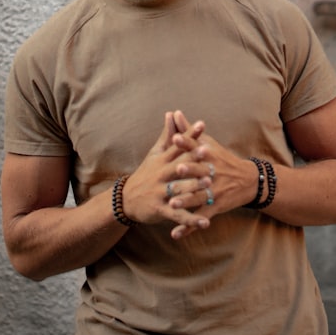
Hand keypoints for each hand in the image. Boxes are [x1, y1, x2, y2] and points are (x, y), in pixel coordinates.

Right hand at [120, 111, 213, 231]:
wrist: (126, 199)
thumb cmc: (146, 173)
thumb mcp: (155, 153)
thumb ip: (167, 135)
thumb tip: (172, 112)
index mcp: (162, 160)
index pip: (177, 144)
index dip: (189, 134)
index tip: (202, 124)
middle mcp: (161, 174)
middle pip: (178, 165)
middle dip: (192, 159)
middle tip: (209, 152)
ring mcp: (160, 192)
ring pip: (178, 189)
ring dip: (193, 187)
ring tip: (209, 186)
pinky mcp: (160, 209)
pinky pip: (177, 215)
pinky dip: (191, 219)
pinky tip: (205, 222)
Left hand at [164, 112, 260, 239]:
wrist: (249, 181)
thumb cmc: (223, 160)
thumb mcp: (209, 143)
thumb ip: (189, 130)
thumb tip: (174, 112)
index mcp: (209, 157)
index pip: (196, 147)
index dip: (186, 142)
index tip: (175, 137)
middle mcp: (212, 173)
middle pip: (200, 171)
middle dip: (189, 170)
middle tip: (177, 168)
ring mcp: (214, 192)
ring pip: (199, 196)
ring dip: (186, 201)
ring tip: (172, 204)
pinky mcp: (215, 207)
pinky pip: (200, 218)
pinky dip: (188, 227)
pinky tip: (175, 234)